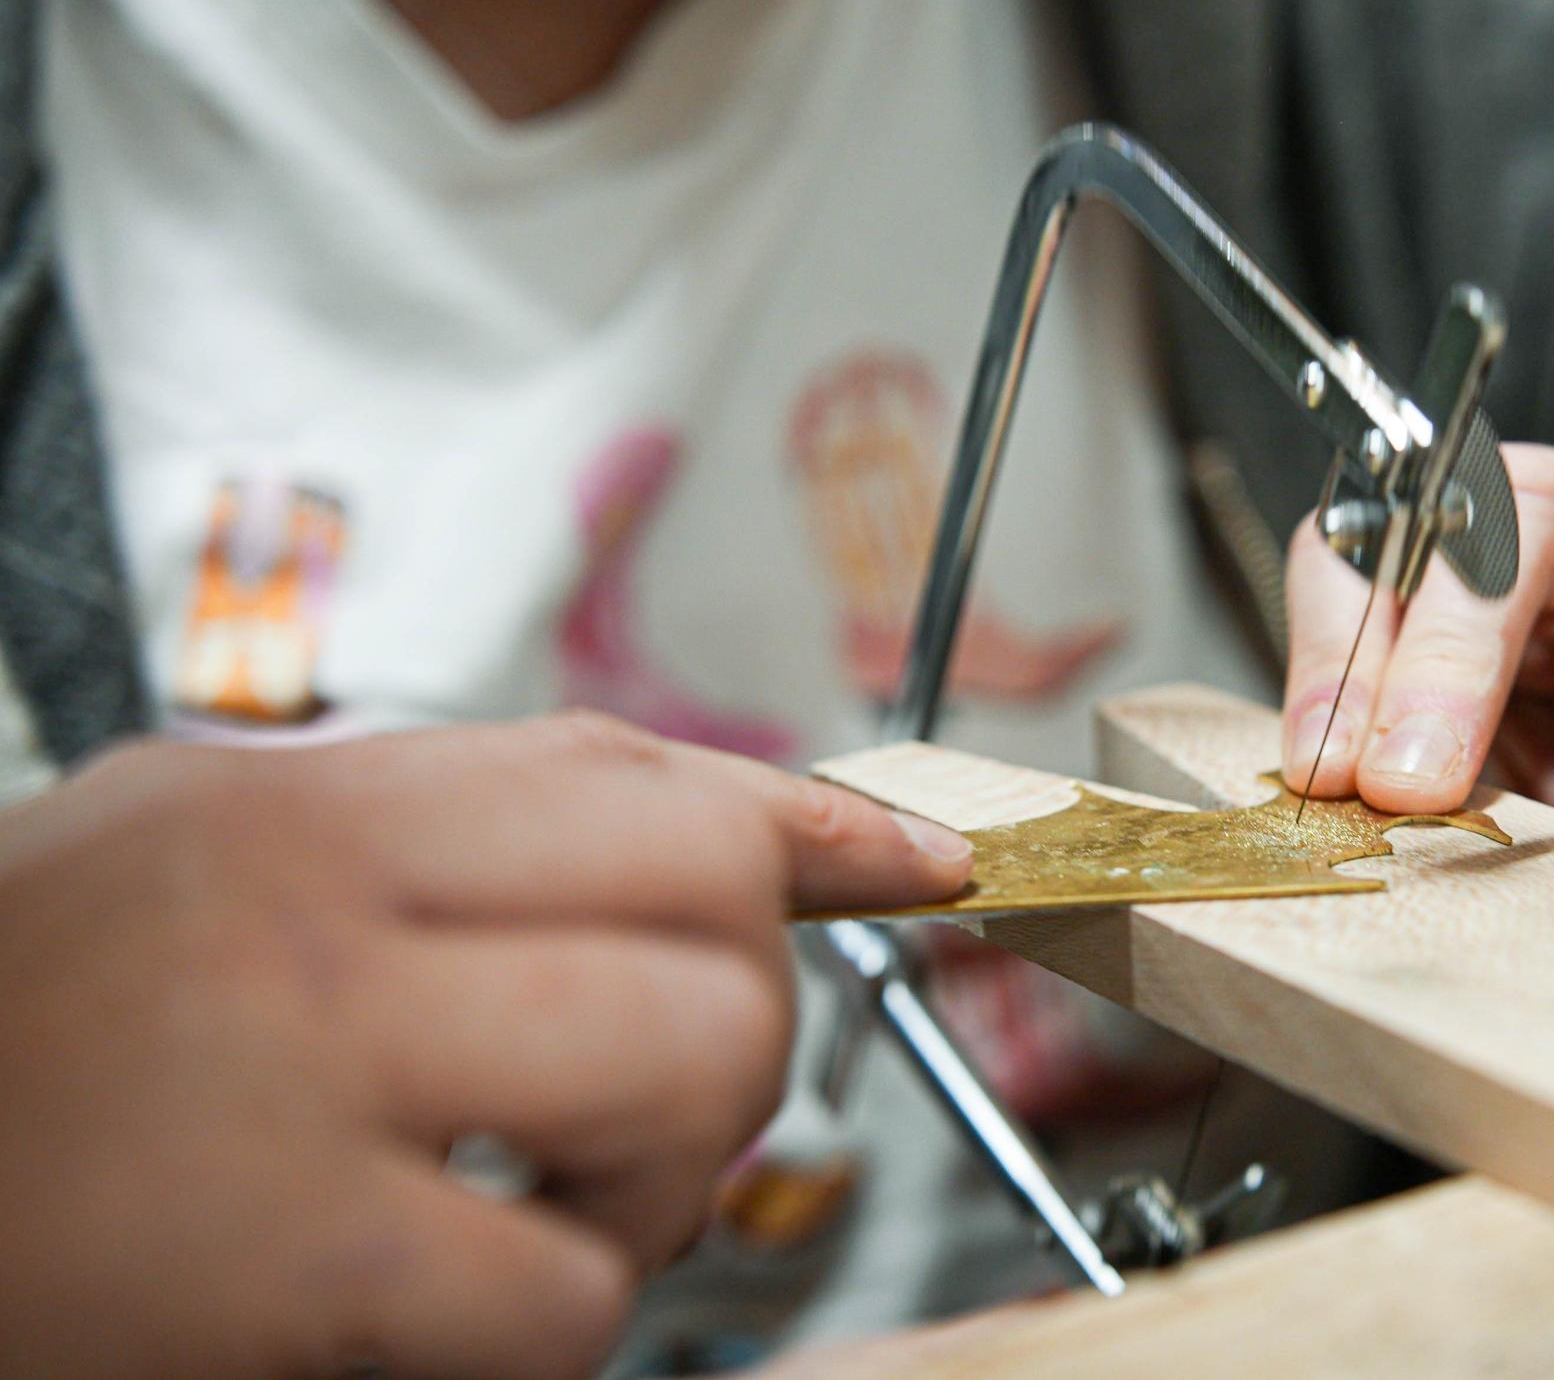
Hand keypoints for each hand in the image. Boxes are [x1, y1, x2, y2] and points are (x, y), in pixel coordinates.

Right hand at [0, 714, 969, 1379]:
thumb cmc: (20, 1032)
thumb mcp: (202, 852)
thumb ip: (438, 830)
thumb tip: (702, 824)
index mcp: (312, 804)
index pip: (648, 771)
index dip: (817, 823)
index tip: (922, 864)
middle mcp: (322, 908)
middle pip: (713, 904)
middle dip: (743, 1015)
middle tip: (650, 1101)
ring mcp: (313, 1076)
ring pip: (692, 1066)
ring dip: (667, 1172)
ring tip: (545, 1206)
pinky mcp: (300, 1261)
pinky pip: (570, 1287)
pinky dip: (549, 1322)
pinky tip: (442, 1315)